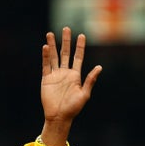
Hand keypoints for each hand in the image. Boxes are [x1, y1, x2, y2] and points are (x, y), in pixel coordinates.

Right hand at [39, 26, 101, 145]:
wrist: (59, 117)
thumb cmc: (73, 108)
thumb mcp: (84, 94)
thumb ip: (90, 80)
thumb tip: (99, 67)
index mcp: (75, 75)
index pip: (78, 57)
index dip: (80, 46)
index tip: (81, 35)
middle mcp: (65, 73)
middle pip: (65, 53)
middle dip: (66, 41)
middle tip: (66, 29)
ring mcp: (55, 75)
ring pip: (54, 57)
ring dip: (52, 46)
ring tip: (50, 34)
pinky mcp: (46, 79)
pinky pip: (46, 66)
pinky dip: (45, 57)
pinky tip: (45, 47)